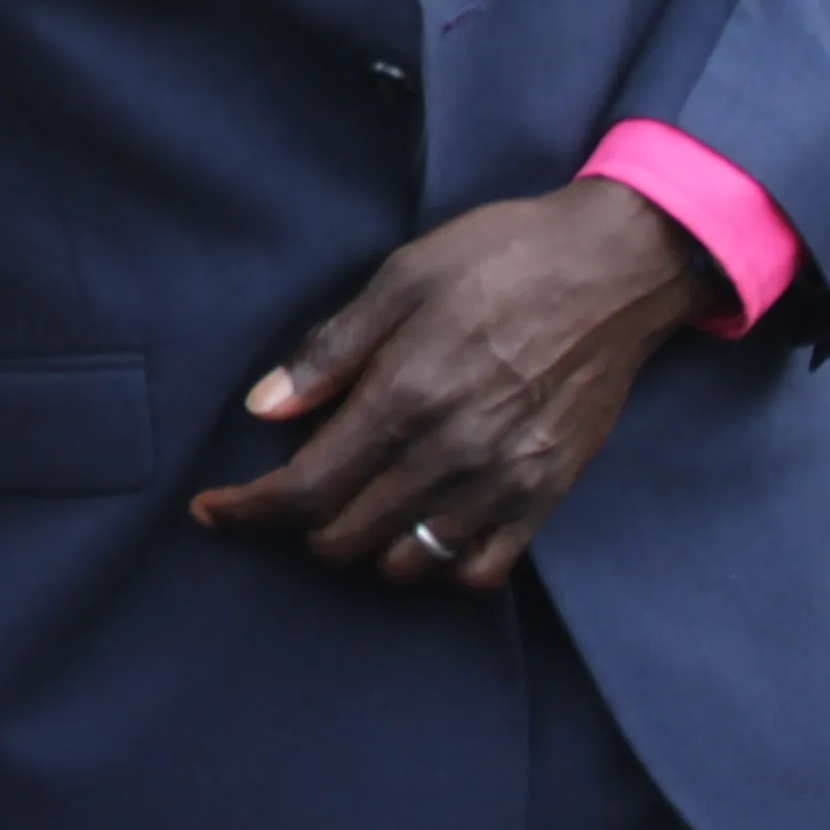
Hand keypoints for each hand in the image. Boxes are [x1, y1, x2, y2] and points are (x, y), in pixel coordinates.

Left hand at [187, 177, 725, 587]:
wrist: (617, 267)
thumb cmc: (502, 258)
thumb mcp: (402, 278)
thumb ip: (330, 353)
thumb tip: (264, 410)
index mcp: (403, 397)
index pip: (303, 489)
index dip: (247, 511)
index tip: (212, 512)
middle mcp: (450, 454)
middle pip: (344, 537)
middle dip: (303, 525)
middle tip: (299, 489)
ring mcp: (503, 483)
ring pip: (404, 564)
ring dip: (366, 546)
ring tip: (360, 504)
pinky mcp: (547, 495)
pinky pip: (479, 571)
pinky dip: (439, 566)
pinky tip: (423, 528)